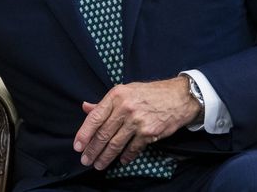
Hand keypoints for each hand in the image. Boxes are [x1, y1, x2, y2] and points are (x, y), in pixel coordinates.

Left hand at [72, 76, 199, 169]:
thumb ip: (105, 103)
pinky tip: (120, 161)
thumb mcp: (125, 91)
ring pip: (116, 143)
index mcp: (116, 96)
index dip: (84, 133)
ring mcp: (138, 122)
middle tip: (86, 160)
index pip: (95, 117)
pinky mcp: (149, 133)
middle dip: (93, 149)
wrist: (179, 97)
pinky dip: (126, 156)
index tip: (77, 146)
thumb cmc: (149, 93)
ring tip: (99, 164)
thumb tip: (86, 108)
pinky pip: (133, 148)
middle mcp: (125, 108)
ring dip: (106, 156)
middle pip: (104, 133)